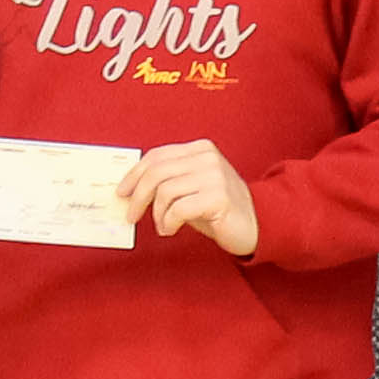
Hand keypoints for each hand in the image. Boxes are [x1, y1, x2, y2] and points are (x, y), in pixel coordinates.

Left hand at [120, 141, 257, 257]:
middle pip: (156, 173)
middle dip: (138, 196)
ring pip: (165, 192)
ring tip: (163, 226)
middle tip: (131, 215)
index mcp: (199, 149)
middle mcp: (207, 158)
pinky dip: (168, 222)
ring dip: (157, 214)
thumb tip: (131, 188)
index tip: (122, 192)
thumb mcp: (191, 187)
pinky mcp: (218, 197)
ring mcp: (214, 176)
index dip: (134, 174)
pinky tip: (172, 229)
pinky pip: (178, 209)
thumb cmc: (217, 208)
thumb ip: (168, 180)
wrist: (255, 225)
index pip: (157, 156)